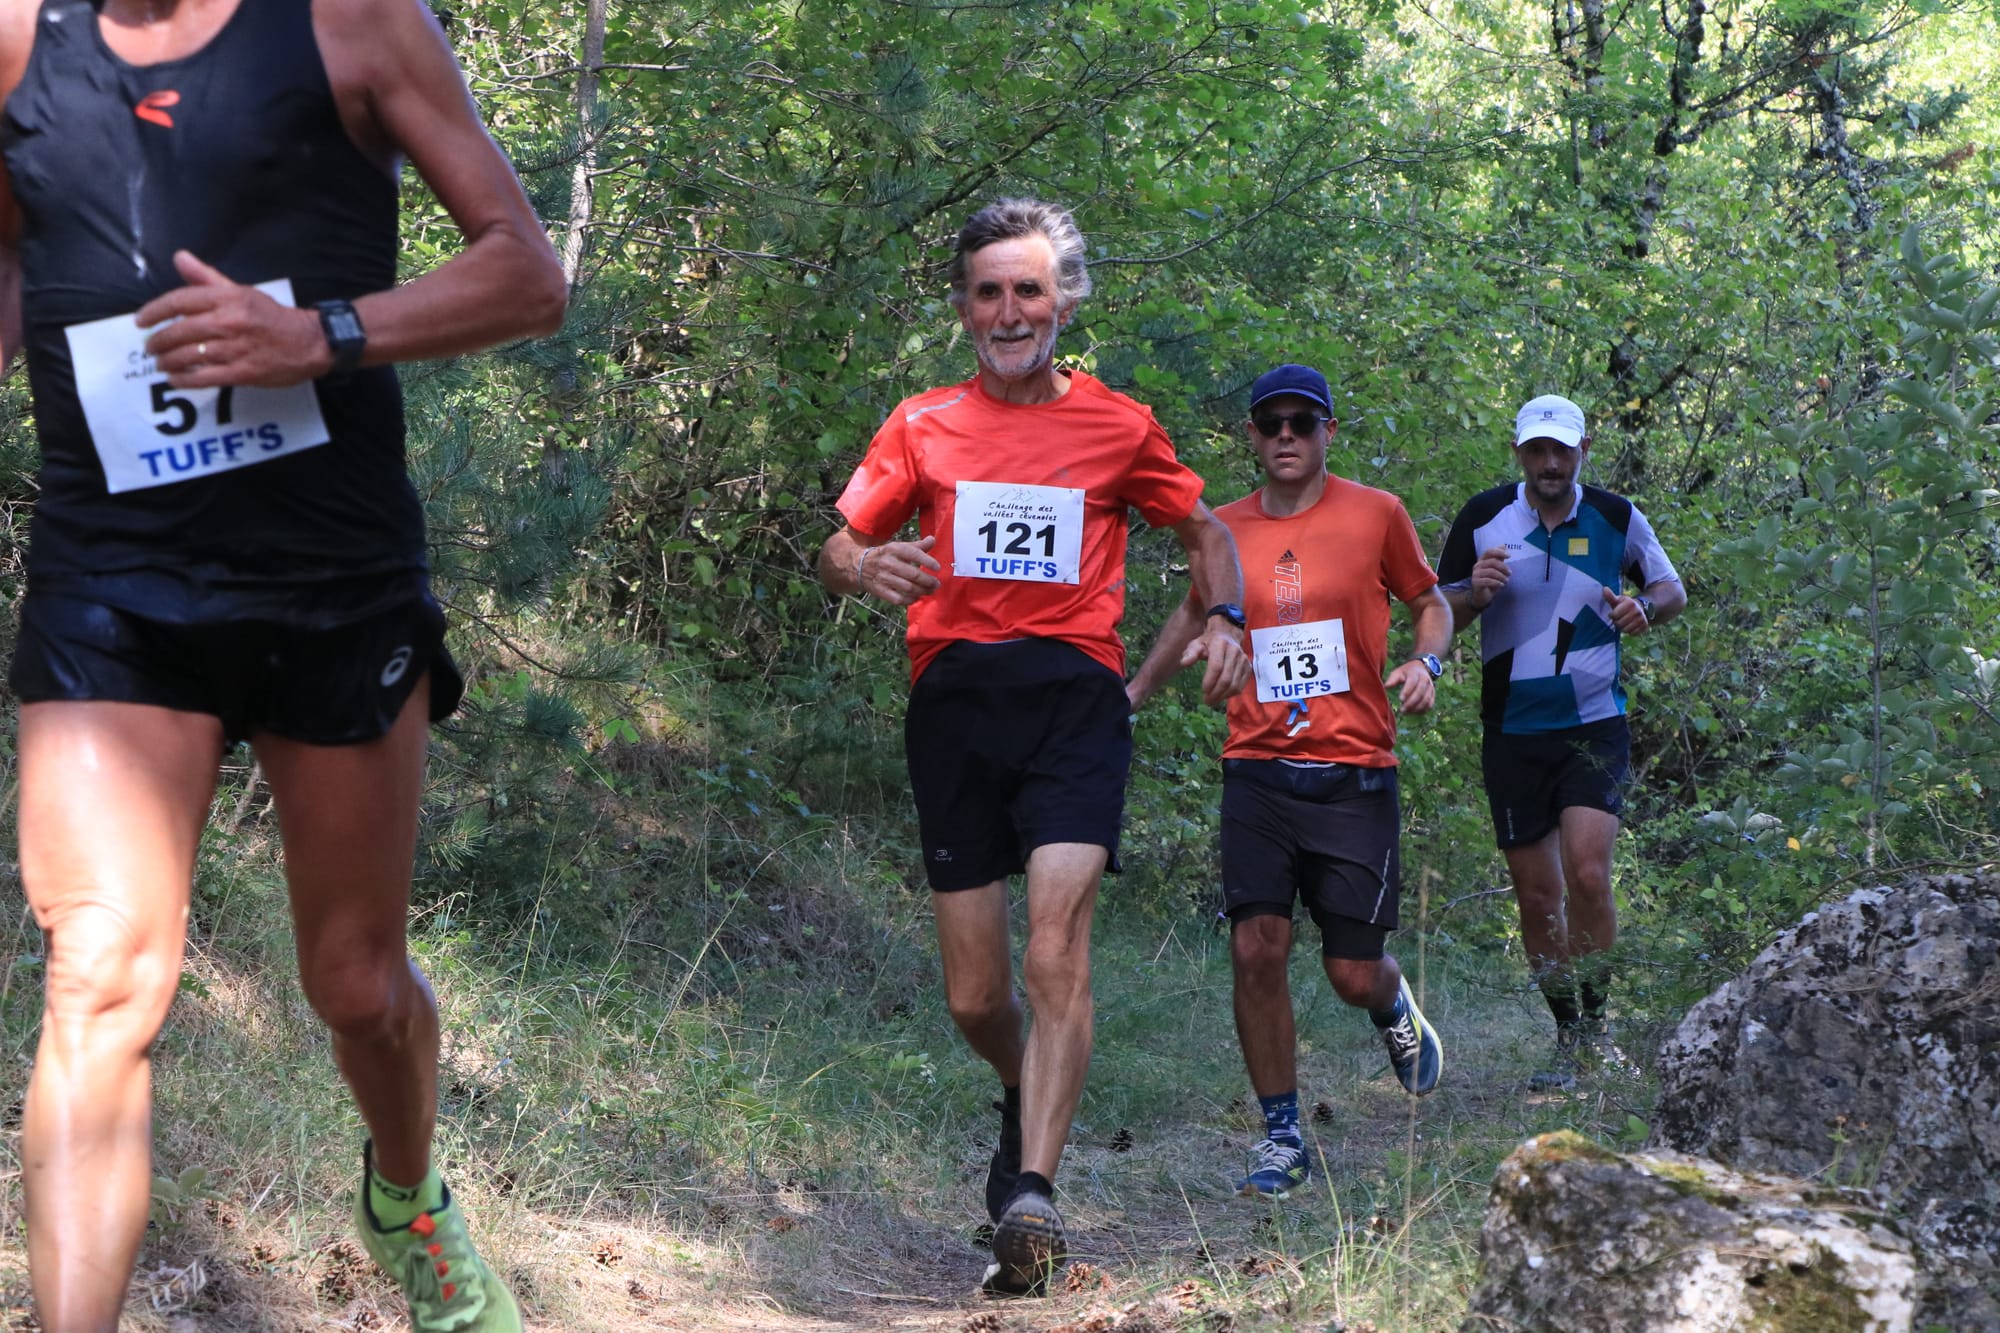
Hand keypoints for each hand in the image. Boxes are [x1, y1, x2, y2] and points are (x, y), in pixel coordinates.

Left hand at [137, 251, 332, 388]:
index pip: (180, 302)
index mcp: (228, 298)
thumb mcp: (241, 291)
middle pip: (181, 332)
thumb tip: (179, 258)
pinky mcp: (244, 372)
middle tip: (150, 347)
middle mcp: (229, 322)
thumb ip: (206, 277)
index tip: (141, 321)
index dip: (155, 312)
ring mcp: (236, 349)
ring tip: (160, 364)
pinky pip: (205, 377)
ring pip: (190, 356)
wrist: (311, 342)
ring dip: (168, 361)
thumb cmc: (272, 317)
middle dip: (159, 341)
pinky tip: (175, 379)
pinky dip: (185, 380)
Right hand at [857, 535, 941, 604]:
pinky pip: (898, 599)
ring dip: (922, 591)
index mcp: (894, 549)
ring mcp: (883, 578)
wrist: (861, 566)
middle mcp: (888, 563)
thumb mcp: (899, 547)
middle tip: (936, 583)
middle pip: (913, 574)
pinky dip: (909, 600)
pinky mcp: (880, 591)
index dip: (927, 561)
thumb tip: (933, 539)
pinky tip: (916, 597)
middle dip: (928, 580)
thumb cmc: (886, 556)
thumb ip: (918, 546)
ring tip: (930, 591)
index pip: (913, 554)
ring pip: (907, 588)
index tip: (937, 567)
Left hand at [1178, 622, 1249, 707]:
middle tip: (1206, 701)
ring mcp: (1243, 660)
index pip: (1216, 666)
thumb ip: (1190, 653)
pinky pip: (1241, 685)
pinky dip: (1231, 694)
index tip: (1203, 691)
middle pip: (1226, 678)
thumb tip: (1184, 663)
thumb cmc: (1208, 642)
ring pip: (1235, 685)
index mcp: (1220, 644)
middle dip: (1215, 693)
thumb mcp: (1197, 643)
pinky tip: (1222, 696)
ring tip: (1212, 700)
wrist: (1227, 634)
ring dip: (1223, 696)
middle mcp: (1234, 651)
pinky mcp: (1248, 667)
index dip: (1210, 681)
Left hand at [1384, 660, 1436, 714]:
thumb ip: (1393, 679)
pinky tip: (1413, 712)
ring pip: (1426, 700)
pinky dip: (1422, 710)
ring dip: (1416, 708)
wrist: (1420, 669)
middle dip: (1411, 703)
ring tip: (1406, 712)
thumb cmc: (1406, 673)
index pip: (1412, 682)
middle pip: (1420, 692)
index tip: (1400, 699)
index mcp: (1415, 673)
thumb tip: (1387, 686)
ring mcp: (1430, 687)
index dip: (1407, 691)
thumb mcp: (1398, 672)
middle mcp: (1425, 680)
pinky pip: (1429, 704)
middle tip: (1402, 710)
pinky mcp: (1433, 694)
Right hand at [1469, 545, 1511, 609]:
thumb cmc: (1490, 581)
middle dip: (1504, 567)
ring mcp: (1475, 574)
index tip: (1509, 556)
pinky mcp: (1476, 582)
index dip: (1499, 552)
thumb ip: (1499, 558)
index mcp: (1482, 560)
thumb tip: (1503, 545)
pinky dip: (1497, 583)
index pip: (1489, 551)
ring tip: (1506, 581)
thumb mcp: (1496, 569)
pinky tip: (1501, 585)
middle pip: (1492, 562)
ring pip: (1491, 572)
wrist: (1481, 596)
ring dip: (1502, 576)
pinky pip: (1488, 581)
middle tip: (1510, 573)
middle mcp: (1477, 565)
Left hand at [1602, 585, 1649, 633]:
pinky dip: (1629, 631)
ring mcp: (1642, 619)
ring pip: (1625, 630)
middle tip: (1618, 619)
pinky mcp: (1645, 626)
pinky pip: (1632, 633)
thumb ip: (1610, 596)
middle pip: (1619, 623)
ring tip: (1623, 622)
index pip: (1614, 615)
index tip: (1613, 613)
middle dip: (1616, 622)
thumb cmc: (1624, 605)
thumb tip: (1604, 589)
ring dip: (1622, 628)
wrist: (1640, 609)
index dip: (1612, 615)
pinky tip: (1629, 626)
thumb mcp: (1618, 600)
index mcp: (1630, 603)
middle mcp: (1637, 611)